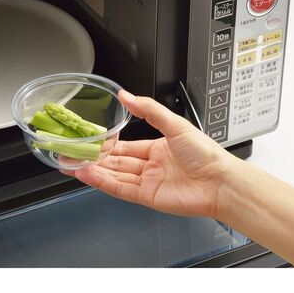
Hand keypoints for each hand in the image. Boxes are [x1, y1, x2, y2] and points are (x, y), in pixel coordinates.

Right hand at [62, 90, 234, 218]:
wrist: (220, 182)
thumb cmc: (206, 154)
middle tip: (74, 154)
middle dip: (95, 158)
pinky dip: (102, 182)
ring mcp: (149, 182)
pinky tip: (86, 175)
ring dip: (94, 170)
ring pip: (114, 175)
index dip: (108, 144)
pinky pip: (120, 189)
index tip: (92, 140)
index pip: (127, 146)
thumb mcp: (175, 124)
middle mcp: (152, 166)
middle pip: (117, 162)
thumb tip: (127, 95)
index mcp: (158, 148)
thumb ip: (149, 110)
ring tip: (73, 164)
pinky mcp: (147, 197)